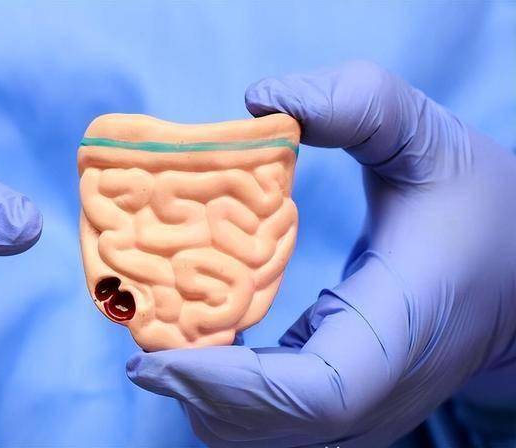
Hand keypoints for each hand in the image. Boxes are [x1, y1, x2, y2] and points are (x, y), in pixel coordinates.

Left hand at [126, 61, 515, 446]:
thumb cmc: (478, 205)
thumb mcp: (427, 137)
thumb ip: (359, 104)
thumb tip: (261, 100)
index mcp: (403, 328)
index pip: (316, 394)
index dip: (232, 386)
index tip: (157, 360)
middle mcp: (385, 389)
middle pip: (280, 430)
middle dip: (200, 398)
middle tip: (140, 352)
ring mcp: (371, 408)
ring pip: (275, 441)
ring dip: (211, 404)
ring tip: (162, 353)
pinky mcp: (355, 404)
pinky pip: (283, 425)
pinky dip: (234, 401)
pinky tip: (204, 356)